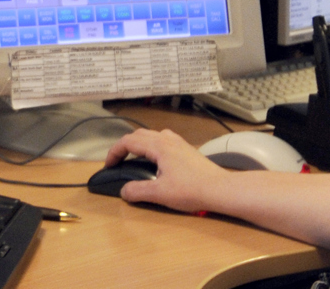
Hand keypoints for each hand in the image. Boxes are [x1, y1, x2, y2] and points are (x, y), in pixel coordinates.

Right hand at [103, 128, 231, 212]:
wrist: (220, 189)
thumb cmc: (191, 190)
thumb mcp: (159, 193)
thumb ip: (137, 191)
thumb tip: (123, 191)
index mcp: (158, 146)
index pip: (128, 142)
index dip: (114, 152)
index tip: (109, 166)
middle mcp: (167, 139)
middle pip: (138, 134)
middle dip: (124, 147)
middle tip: (118, 162)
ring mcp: (179, 142)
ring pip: (152, 135)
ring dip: (139, 144)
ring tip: (135, 159)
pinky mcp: (187, 149)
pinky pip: (163, 139)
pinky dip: (152, 145)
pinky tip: (157, 160)